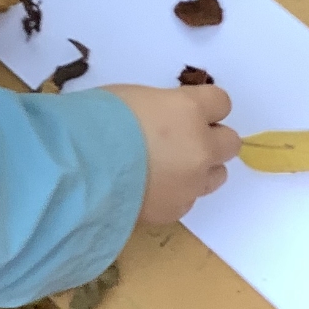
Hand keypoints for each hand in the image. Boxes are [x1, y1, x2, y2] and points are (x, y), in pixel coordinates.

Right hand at [103, 84, 240, 224]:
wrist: (79, 171)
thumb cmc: (96, 122)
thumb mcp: (134, 98)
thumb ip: (162, 108)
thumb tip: (164, 118)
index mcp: (189, 110)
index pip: (221, 102)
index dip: (205, 107)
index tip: (188, 111)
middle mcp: (200, 146)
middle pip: (230, 142)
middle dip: (211, 140)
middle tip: (182, 141)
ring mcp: (192, 182)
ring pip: (217, 175)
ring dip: (200, 169)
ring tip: (168, 169)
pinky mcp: (177, 209)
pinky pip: (189, 199)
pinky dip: (176, 193)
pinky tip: (150, 189)